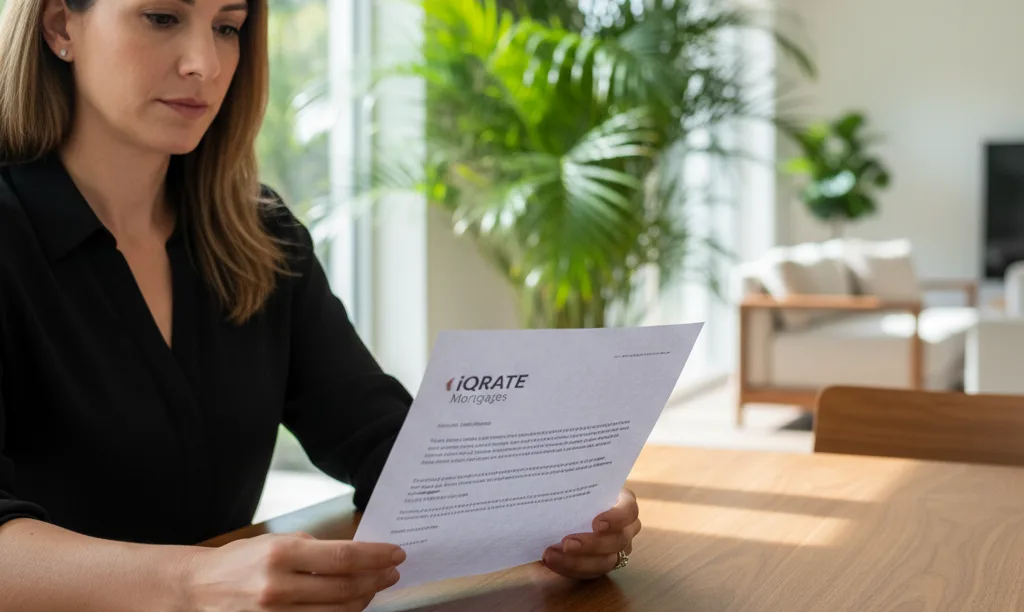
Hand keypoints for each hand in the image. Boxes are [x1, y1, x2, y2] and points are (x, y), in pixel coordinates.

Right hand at [181, 532, 405, 610]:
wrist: (198, 588)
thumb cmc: (240, 561)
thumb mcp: (275, 541)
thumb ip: (313, 549)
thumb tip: (355, 555)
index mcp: (281, 554)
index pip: (344, 556)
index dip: (376, 556)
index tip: (396, 554)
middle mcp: (278, 586)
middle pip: (345, 588)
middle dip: (376, 580)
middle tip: (391, 573)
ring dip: (363, 600)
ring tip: (374, 588)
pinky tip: (350, 606)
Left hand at [541, 488, 640, 579]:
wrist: (570, 506)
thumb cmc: (577, 490)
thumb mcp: (579, 482)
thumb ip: (574, 482)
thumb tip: (555, 481)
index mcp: (624, 503)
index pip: (629, 510)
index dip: (616, 519)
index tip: (596, 524)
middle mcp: (626, 528)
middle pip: (617, 541)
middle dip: (591, 545)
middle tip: (566, 543)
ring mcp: (617, 549)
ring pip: (605, 562)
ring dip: (576, 561)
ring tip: (550, 555)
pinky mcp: (602, 564)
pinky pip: (590, 573)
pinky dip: (569, 568)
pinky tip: (552, 561)